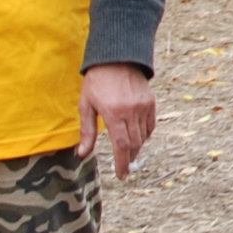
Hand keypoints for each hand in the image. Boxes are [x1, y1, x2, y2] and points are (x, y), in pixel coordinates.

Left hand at [79, 62, 156, 178]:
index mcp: (113, 113)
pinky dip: (144, 135)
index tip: (121, 175)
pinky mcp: (150, 102)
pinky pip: (150, 126)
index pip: (121, 145)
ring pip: (143, 136)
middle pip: (134, 144)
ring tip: (128, 153)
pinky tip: (137, 138)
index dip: (122, 163)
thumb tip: (82, 154)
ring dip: (136, 148)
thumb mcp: (86, 105)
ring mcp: (143, 106)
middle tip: (124, 168)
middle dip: (129, 159)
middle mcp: (131, 111)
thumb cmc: (97, 81)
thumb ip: (86, 131)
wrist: (117, 57)